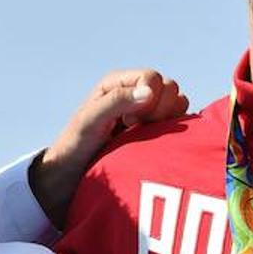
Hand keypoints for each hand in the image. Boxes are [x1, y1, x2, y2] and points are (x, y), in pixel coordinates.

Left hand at [28, 69, 187, 226]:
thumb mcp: (90, 122)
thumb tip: (149, 93)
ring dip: (169, 119)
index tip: (129, 122)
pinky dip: (174, 130)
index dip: (149, 99)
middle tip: (138, 129)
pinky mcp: (156, 130)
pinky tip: (156, 144)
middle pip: (169, 87)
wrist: (72, 175)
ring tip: (145, 137)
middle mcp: (135, 93)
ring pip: (178, 103)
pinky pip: (179, 122)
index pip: (152, 78)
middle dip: (161, 109)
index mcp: (118, 83)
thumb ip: (116, 102)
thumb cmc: (76, 146)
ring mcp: (147, 111)